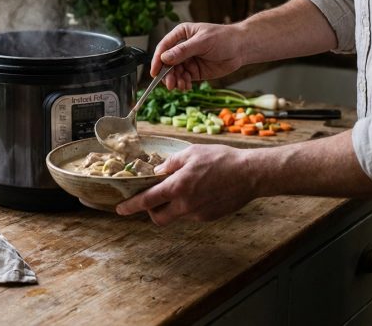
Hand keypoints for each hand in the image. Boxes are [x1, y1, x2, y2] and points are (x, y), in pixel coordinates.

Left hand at [115, 144, 259, 225]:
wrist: (250, 175)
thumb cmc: (222, 159)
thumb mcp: (191, 153)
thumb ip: (170, 164)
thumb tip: (157, 172)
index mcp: (178, 187)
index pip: (147, 201)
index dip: (130, 206)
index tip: (120, 209)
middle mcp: (185, 205)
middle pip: (158, 217)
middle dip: (150, 212)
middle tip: (152, 199)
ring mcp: (198, 214)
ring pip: (176, 216)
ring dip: (172, 207)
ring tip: (183, 189)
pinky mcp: (209, 217)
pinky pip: (191, 215)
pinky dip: (188, 206)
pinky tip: (199, 192)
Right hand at [151, 22, 244, 90]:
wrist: (241, 48)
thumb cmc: (224, 38)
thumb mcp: (202, 42)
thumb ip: (183, 51)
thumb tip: (164, 58)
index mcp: (180, 35)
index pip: (163, 48)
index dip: (157, 60)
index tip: (154, 72)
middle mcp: (181, 48)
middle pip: (167, 63)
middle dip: (167, 75)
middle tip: (171, 85)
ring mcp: (187, 60)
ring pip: (174, 73)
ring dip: (175, 81)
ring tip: (182, 86)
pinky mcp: (194, 71)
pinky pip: (183, 79)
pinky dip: (183, 84)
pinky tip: (187, 87)